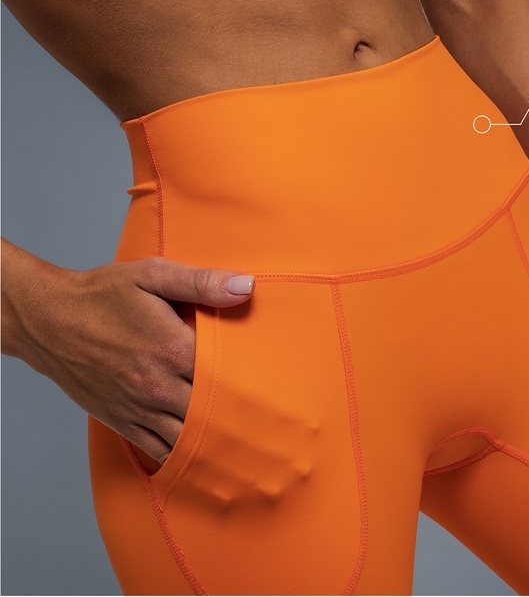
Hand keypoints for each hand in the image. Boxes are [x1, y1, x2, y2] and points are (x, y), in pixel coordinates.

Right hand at [2, 244, 254, 463]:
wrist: (46, 319)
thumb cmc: (101, 295)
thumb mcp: (152, 275)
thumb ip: (202, 282)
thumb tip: (247, 286)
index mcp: (172, 349)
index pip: (227, 373)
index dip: (254, 378)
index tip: (276, 382)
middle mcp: (158, 386)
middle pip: (214, 412)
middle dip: (242, 416)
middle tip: (274, 422)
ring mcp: (139, 409)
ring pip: (190, 439)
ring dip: (218, 442)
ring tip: (250, 446)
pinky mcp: (122, 422)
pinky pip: (159, 449)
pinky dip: (184, 455)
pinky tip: (205, 457)